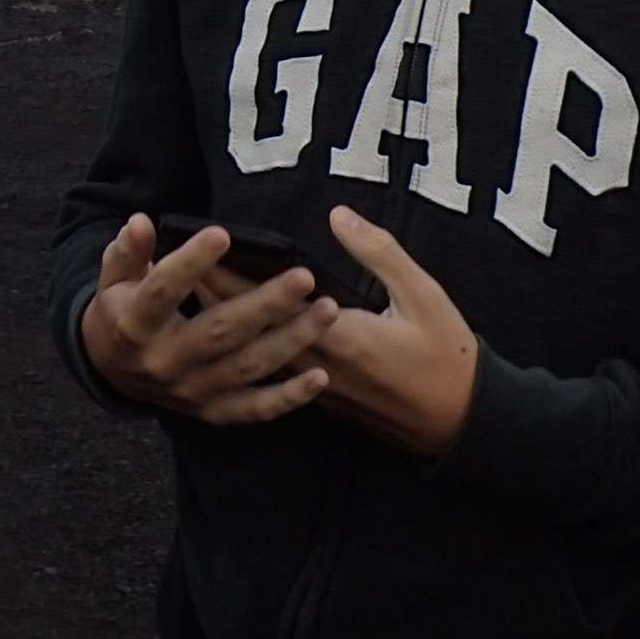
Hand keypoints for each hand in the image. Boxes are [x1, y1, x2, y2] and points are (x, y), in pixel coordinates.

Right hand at [80, 215, 339, 424]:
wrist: (111, 372)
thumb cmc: (120, 310)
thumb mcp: (113, 277)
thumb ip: (128, 251)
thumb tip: (140, 221)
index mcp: (135, 324)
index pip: (163, 292)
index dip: (191, 263)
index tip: (222, 234)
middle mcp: (165, 361)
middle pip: (219, 332)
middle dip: (265, 305)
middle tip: (304, 277)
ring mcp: (191, 390)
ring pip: (247, 367)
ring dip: (290, 341)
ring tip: (327, 310)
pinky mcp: (211, 411)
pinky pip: (254, 408)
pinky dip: (288, 398)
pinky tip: (320, 377)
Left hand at [194, 205, 478, 456]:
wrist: (463, 422)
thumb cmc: (448, 354)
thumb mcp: (424, 294)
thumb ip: (379, 253)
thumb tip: (337, 216)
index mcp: (344, 338)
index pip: (272, 304)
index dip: (234, 278)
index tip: (203, 250)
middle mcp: (321, 367)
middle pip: (253, 330)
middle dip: (214, 297)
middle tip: (176, 267)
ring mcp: (320, 389)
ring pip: (257, 352)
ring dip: (226, 322)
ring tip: (191, 294)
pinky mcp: (324, 400)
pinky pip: (274, 371)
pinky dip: (249, 346)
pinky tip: (232, 332)